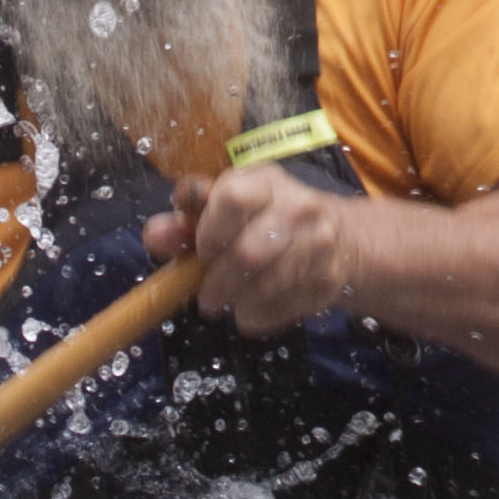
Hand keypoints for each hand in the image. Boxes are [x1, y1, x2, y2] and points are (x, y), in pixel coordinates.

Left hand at [138, 164, 356, 334]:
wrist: (342, 239)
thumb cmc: (267, 222)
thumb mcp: (226, 211)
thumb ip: (185, 223)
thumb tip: (155, 236)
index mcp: (265, 182)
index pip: (232, 198)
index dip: (210, 232)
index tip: (202, 251)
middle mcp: (298, 207)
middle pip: (249, 252)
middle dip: (219, 282)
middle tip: (207, 296)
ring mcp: (320, 243)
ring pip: (268, 285)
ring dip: (239, 300)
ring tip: (230, 301)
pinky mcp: (330, 278)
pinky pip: (285, 308)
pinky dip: (260, 315)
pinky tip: (255, 306)